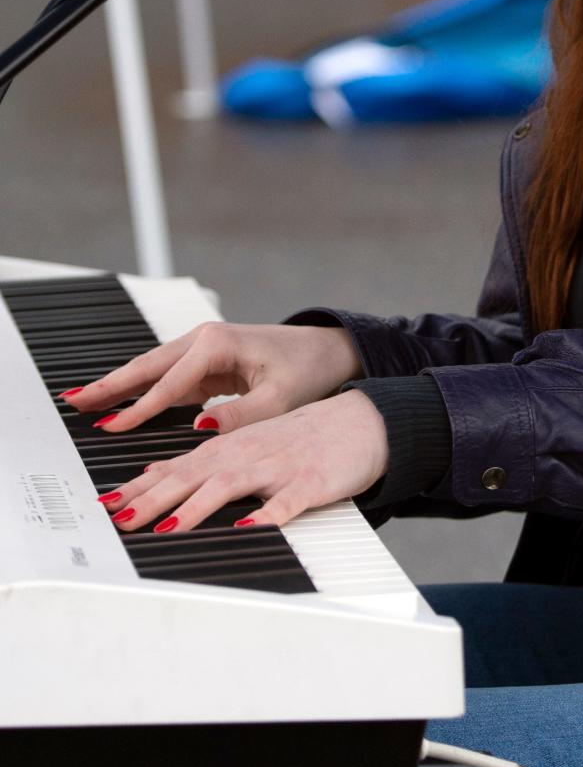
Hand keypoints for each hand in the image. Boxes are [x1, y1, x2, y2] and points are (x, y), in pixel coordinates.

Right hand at [60, 322, 362, 432]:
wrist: (326, 351)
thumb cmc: (307, 370)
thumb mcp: (280, 398)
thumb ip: (241, 415)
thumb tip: (201, 426)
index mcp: (218, 343)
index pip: (169, 382)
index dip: (139, 408)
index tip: (111, 426)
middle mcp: (204, 340)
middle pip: (147, 366)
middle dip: (110, 385)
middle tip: (72, 402)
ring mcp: (202, 350)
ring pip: (152, 370)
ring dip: (119, 386)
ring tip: (83, 402)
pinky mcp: (205, 363)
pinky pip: (166, 379)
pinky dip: (141, 391)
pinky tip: (120, 405)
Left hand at [100, 390, 389, 533]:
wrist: (362, 420)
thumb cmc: (305, 438)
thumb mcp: (250, 443)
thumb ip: (205, 461)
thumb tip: (154, 477)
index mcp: (232, 446)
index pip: (177, 466)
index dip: (140, 486)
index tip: (107, 504)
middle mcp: (249, 454)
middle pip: (194, 474)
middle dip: (154, 498)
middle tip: (122, 519)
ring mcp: (280, 467)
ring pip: (232, 484)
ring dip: (198, 506)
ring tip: (170, 527)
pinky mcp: (311, 482)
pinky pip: (287, 502)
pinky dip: (267, 515)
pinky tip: (250, 528)